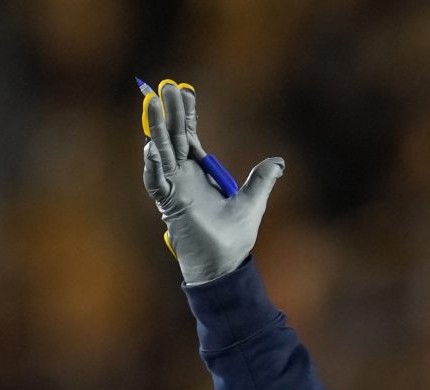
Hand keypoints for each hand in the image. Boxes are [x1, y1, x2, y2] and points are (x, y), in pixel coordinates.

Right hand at [141, 81, 284, 286]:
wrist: (225, 264)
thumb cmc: (234, 237)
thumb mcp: (253, 202)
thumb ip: (262, 180)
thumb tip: (279, 162)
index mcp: (198, 173)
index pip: (188, 136)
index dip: (185, 115)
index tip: (184, 91)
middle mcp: (183, 177)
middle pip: (172, 137)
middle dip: (168, 112)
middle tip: (163, 85)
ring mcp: (174, 189)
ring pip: (161, 151)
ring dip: (156, 128)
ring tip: (151, 102)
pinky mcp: (170, 205)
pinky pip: (157, 181)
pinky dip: (154, 165)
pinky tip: (151, 146)